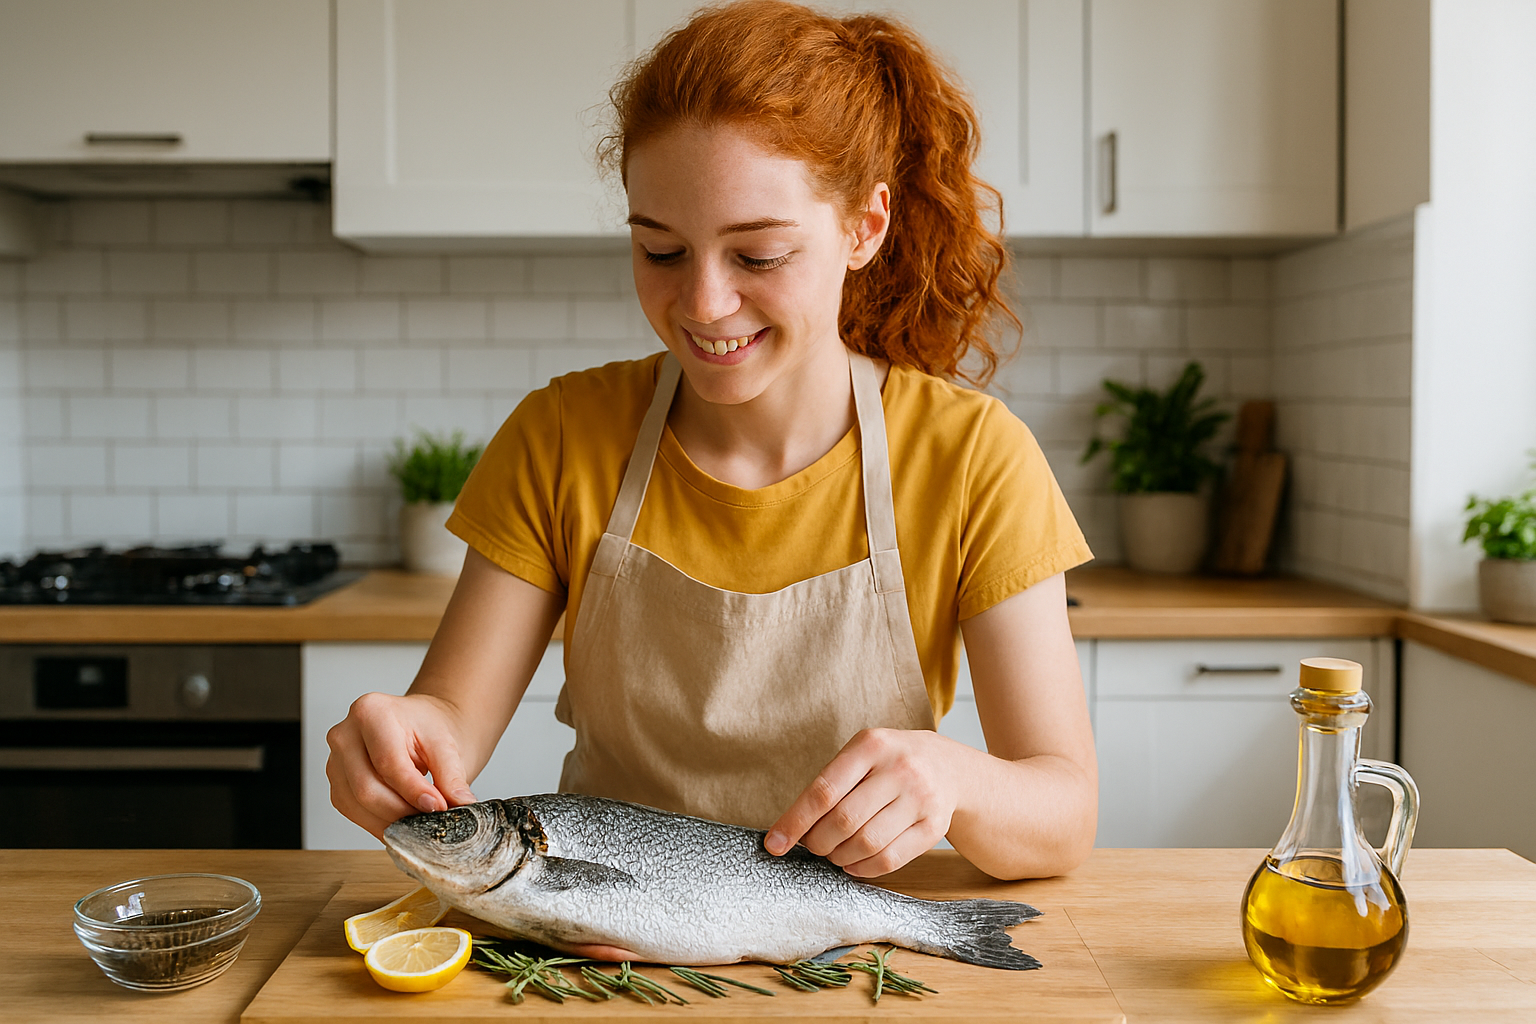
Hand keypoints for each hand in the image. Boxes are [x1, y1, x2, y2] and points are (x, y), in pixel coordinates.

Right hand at [325, 692, 478, 838]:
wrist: (417, 727)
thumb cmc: (427, 730)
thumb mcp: (445, 745)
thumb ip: (451, 776)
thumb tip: (461, 805)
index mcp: (371, 711)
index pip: (388, 762)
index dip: (414, 791)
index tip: (438, 808)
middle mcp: (344, 734)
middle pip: (367, 788)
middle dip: (402, 811)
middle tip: (431, 821)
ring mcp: (334, 760)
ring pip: (356, 805)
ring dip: (390, 821)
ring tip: (420, 822)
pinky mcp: (336, 783)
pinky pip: (351, 811)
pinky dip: (378, 823)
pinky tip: (402, 822)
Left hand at [763, 728, 968, 876]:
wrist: (948, 766)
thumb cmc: (888, 762)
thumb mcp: (861, 754)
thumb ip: (829, 785)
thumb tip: (789, 831)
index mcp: (871, 745)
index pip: (824, 790)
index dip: (795, 821)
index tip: (774, 844)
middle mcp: (899, 769)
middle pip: (843, 821)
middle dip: (818, 842)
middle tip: (813, 845)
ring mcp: (920, 798)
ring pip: (866, 843)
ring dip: (839, 857)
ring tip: (834, 852)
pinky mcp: (934, 827)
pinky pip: (889, 860)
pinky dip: (862, 869)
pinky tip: (853, 863)